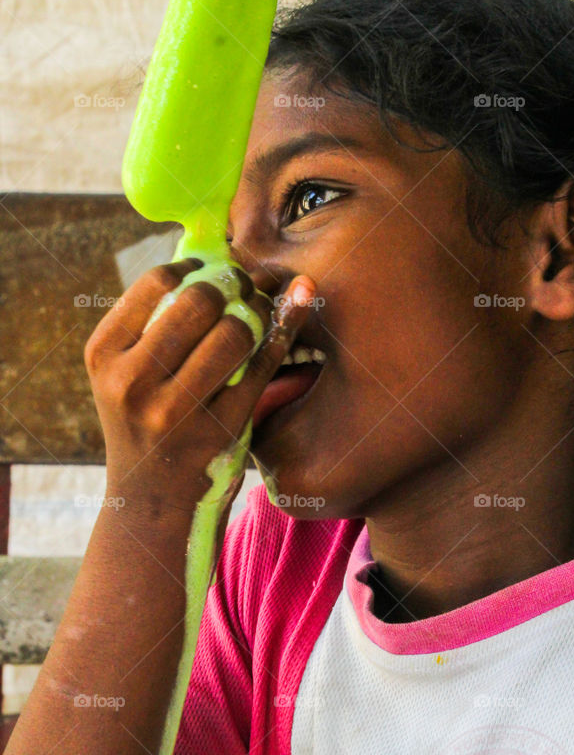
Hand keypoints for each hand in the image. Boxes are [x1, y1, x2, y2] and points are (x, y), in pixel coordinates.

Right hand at [84, 258, 315, 519]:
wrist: (152, 501)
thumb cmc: (147, 421)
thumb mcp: (128, 373)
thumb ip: (156, 322)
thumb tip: (214, 253)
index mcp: (103, 354)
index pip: (156, 281)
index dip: (196, 267)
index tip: (213, 272)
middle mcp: (131, 381)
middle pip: (199, 301)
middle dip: (232, 286)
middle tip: (246, 288)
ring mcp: (175, 410)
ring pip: (234, 331)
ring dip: (259, 312)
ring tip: (262, 313)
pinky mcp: (218, 430)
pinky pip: (262, 366)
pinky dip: (280, 335)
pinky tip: (289, 320)